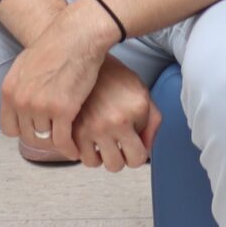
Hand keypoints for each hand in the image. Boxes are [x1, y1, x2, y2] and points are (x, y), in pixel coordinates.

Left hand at [0, 0, 117, 155]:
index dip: (24, 132)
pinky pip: (62, 139)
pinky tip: (75, 149)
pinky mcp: (63, 109)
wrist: (77, 35)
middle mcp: (21, 101)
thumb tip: (21, 101)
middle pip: (27, 136)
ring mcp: (41, 106)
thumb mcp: (26, 64)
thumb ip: (20, 86)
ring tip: (67, 143)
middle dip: (42, 139)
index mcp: (9, 91)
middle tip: (56, 139)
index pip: (9, 128)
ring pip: (46, 138)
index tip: (37, 131)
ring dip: (57, 143)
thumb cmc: (57, 45)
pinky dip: (68, 148)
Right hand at [66, 56, 160, 171]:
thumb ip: (151, 124)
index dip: (136, 151)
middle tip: (118, 145)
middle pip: (118, 165)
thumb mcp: (142, 95)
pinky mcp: (73, 128)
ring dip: (101, 156)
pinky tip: (90, 139)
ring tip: (102, 142)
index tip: (132, 144)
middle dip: (120, 158)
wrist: (89, 61)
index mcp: (137, 110)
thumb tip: (146, 150)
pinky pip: (80, 157)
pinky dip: (85, 152)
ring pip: (97, 164)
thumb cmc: (117, 79)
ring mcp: (93, 126)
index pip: (140, 156)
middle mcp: (116, 121)